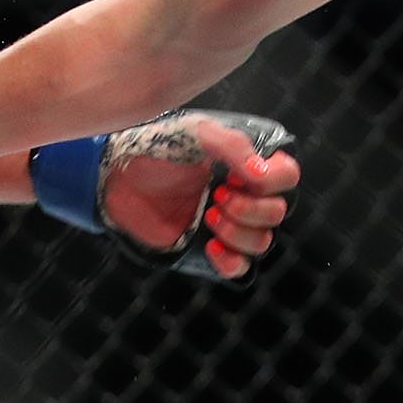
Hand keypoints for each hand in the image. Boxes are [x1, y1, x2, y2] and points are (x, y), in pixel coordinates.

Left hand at [32, 111, 299, 281]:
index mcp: (246, 164)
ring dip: (240, 232)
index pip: (287, 177)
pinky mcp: (207, 250)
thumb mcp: (197, 133)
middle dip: (250, 208)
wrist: (116, 176)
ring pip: (262, 242)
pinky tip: (211, 245)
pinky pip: (240, 270)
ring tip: (207, 215)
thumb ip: (233, 146)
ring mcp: (226, 224)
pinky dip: (232, 261)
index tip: (238, 176)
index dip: (273, 182)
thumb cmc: (156, 146)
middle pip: (277, 213)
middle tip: (215, 196)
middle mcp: (242, 195)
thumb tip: (261, 177)